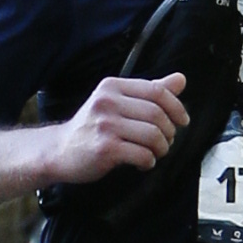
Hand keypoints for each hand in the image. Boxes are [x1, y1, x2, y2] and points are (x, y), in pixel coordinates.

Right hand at [51, 71, 191, 184]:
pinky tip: (143, 163)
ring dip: (161, 148)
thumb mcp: (117, 102)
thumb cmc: (92, 127)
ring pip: (153, 135)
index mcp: (112, 86)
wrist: (58, 151)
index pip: (157, 91)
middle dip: (169, 131)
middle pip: (157, 114)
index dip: (176, 107)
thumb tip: (181, 79)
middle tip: (166, 142)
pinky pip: (142, 154)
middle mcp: (107, 102)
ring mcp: (105, 125)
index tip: (183, 121)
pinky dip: (149, 161)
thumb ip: (148, 92)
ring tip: (155, 153)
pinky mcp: (104, 149)